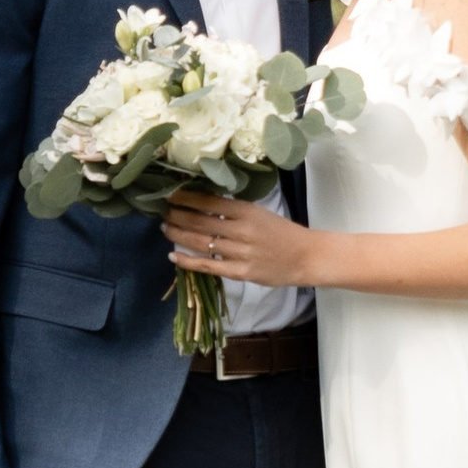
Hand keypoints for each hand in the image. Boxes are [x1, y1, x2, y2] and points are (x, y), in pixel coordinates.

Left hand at [165, 188, 313, 286]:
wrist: (306, 257)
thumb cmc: (281, 232)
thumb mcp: (259, 213)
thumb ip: (234, 210)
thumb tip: (202, 203)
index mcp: (247, 211)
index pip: (209, 202)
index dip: (186, 198)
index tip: (170, 194)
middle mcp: (242, 230)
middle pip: (201, 222)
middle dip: (177, 216)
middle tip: (162, 212)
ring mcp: (241, 253)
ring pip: (202, 243)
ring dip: (178, 235)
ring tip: (165, 228)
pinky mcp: (241, 272)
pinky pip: (209, 266)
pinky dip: (189, 261)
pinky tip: (174, 256)